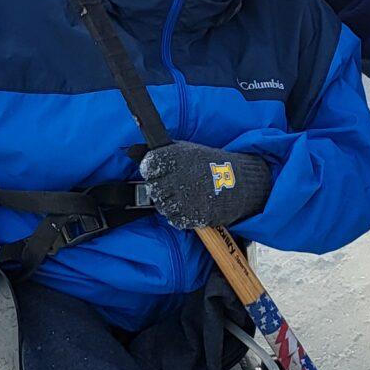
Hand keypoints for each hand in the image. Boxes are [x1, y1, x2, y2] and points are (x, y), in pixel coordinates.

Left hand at [139, 141, 273, 230]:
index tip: (157, 172)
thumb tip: (133, 151)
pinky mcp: (192, 215)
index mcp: (176, 158)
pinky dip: (179, 214)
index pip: (148, 167)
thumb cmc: (208, 164)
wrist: (237, 182)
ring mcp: (185, 197)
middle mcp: (178, 177)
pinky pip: (174, 219)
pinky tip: (189, 205)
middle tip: (174, 185)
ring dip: (169, 203)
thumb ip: (162, 153)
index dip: (151, 171)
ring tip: (185, 195)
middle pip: (153, 189)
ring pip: (162, 206)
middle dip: (161, 189)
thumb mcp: (187, 150)